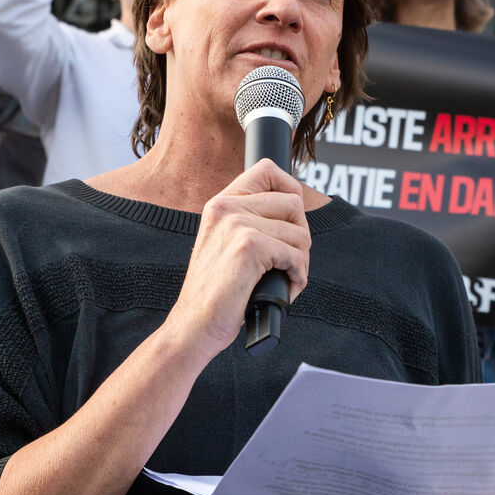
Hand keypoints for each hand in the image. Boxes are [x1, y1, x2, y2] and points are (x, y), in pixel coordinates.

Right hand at [164, 160, 310, 353]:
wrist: (194, 325)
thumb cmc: (217, 292)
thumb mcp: (227, 244)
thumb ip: (252, 221)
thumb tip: (297, 209)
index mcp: (221, 203)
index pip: (267, 169)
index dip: (290, 190)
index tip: (292, 219)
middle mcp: (226, 207)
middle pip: (293, 203)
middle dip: (301, 236)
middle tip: (289, 261)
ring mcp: (236, 224)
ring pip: (299, 233)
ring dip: (300, 262)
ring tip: (283, 278)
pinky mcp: (249, 246)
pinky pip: (296, 255)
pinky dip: (297, 277)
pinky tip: (284, 288)